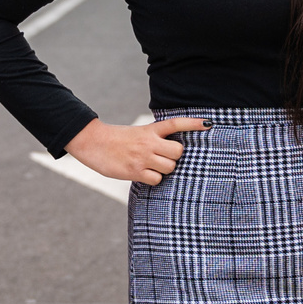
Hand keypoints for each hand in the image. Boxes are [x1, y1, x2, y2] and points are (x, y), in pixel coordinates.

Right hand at [66, 116, 207, 186]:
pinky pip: (156, 180)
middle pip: (178, 152)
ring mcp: (143, 156)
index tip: (209, 123)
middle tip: (162, 158)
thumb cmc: (117, 140)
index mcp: (150, 129)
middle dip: (174, 157)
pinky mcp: (135, 171)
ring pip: (170, 167)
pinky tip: (142, 174)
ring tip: (150, 166)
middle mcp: (149, 142)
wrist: (93, 142)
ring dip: (164, 170)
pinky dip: (152, 180)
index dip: (193, 123)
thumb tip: (172, 153)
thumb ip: (154, 139)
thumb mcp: (137, 133)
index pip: (176, 123)